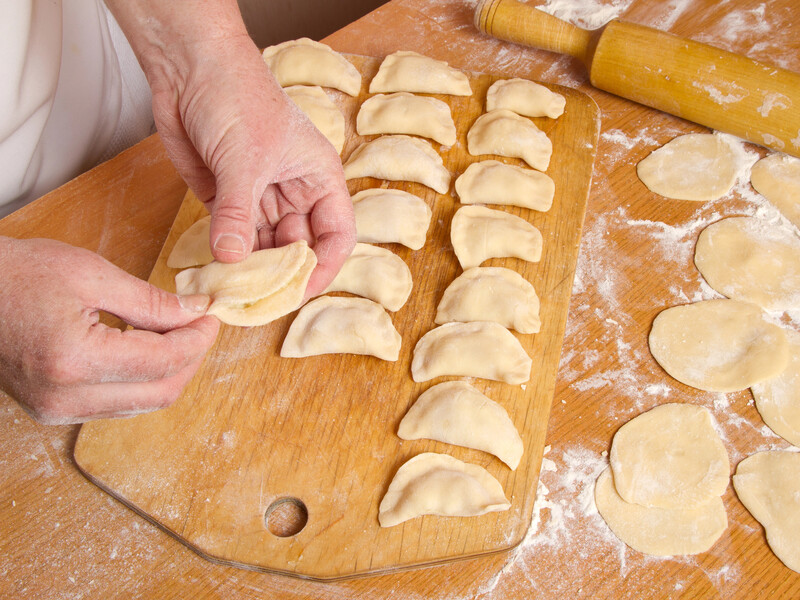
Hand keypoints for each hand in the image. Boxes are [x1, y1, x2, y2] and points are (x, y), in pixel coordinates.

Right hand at [0, 237, 219, 424]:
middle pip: (160, 393)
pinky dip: (141, 380)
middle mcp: (66, 397)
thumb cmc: (16, 274)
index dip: (197, 340)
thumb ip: (150, 302)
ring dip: (168, 372)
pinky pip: (117, 405)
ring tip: (174, 334)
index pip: (163, 361)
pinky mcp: (53, 410)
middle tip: (199, 327)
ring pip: (142, 405)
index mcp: (75, 361)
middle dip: (190, 360)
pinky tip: (145, 349)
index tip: (210, 317)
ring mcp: (57, 410)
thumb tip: (195, 313)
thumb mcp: (91, 275)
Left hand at [106, 0, 355, 296]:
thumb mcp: (244, 158)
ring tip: (235, 290)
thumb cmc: (236, 95)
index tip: (301, 291)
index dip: (324, 266)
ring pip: (264, 247)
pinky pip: (232, 237)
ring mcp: (259, 197)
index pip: (336, 234)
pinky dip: (226, 256)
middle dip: (282, 273)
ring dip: (251, 268)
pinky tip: (217, 272)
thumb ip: (239, 213)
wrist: (189, 68)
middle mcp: (293, 192)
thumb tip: (232, 259)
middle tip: (260, 299)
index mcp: (318, 178)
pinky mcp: (227, 200)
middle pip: (298, 247)